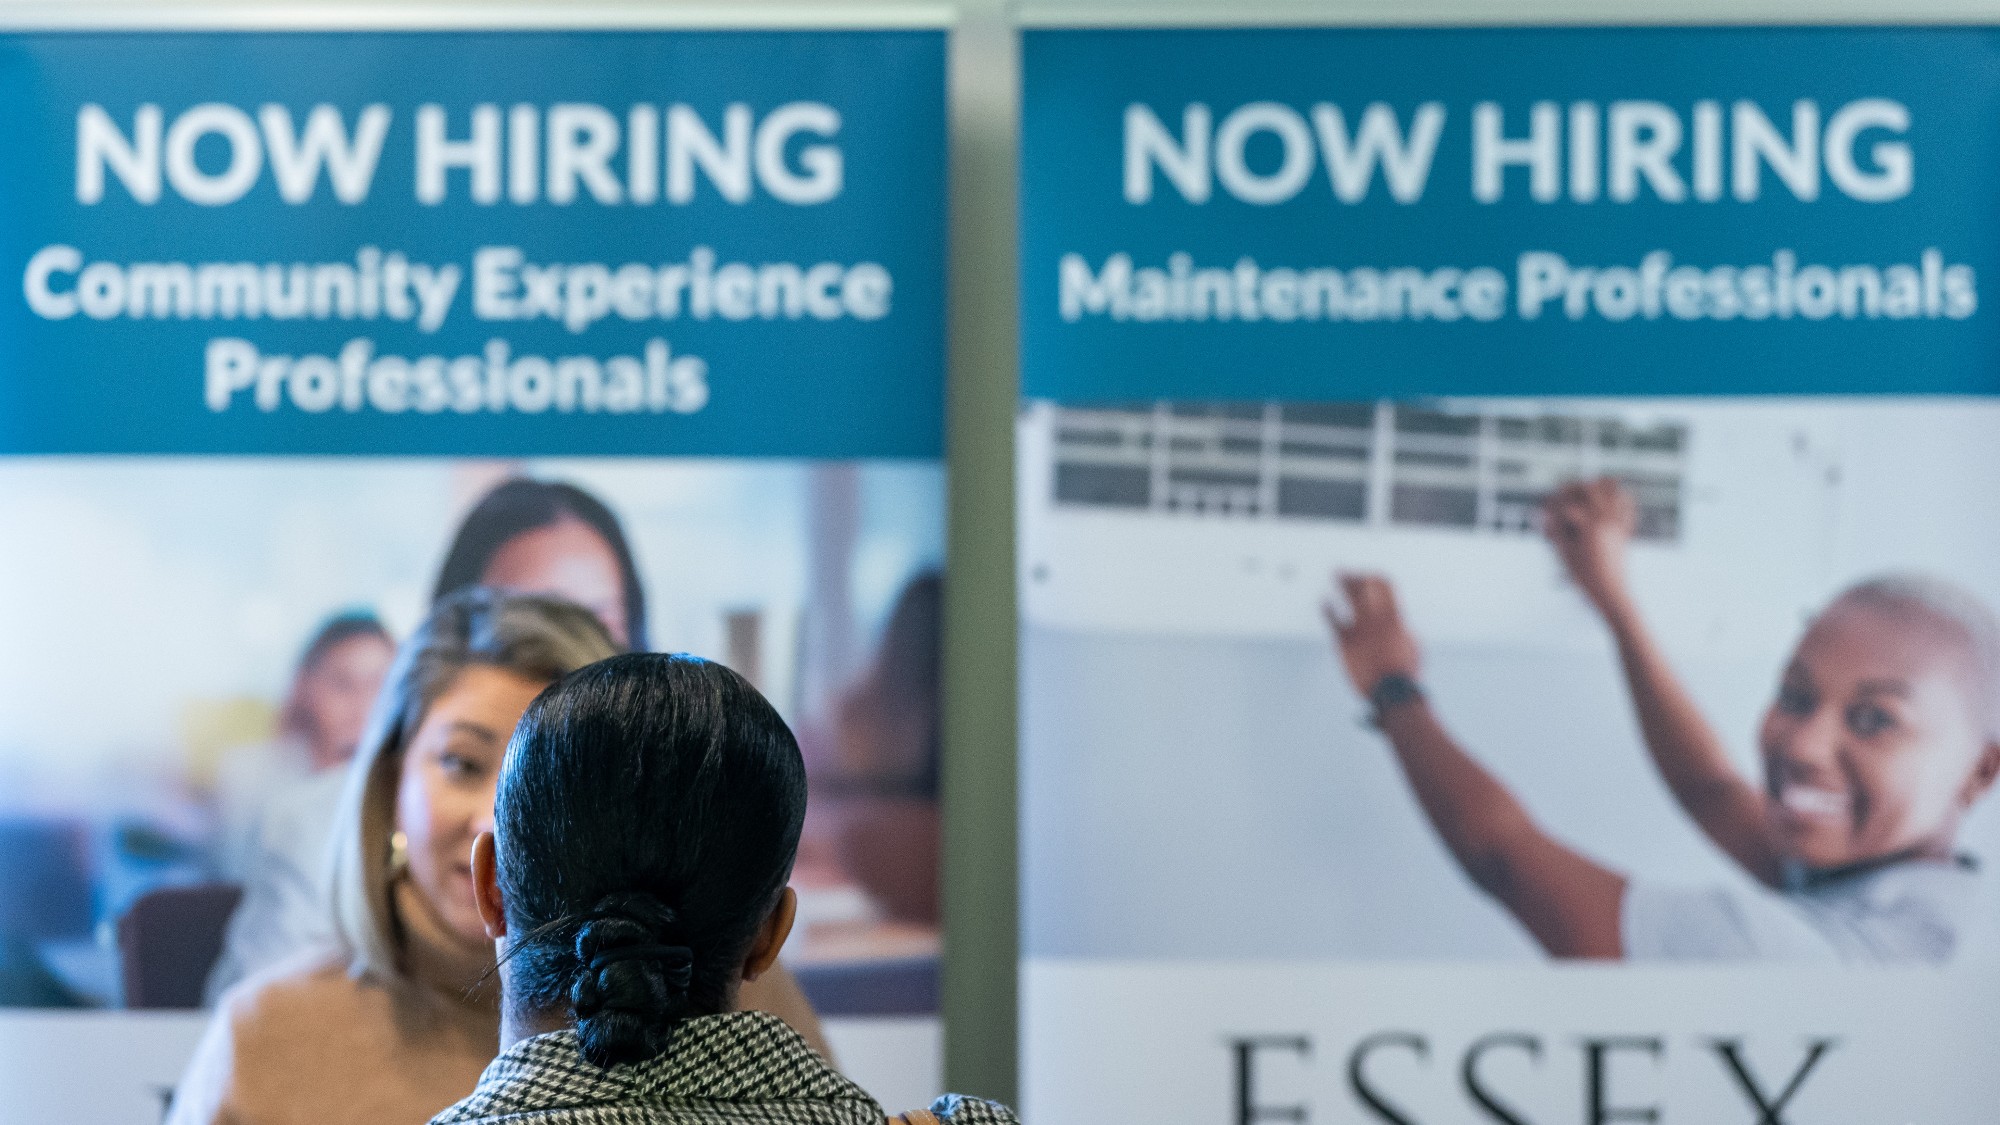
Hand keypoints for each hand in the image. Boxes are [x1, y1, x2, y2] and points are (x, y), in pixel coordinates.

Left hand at [1324, 573, 1420, 696]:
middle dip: (1356, 575)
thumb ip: (1406, 631)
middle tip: (1346, 572)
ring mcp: (1360, 627)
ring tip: (1337, 574)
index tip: (1370, 576)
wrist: (1391, 690)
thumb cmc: (1405, 672)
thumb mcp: (1414, 647)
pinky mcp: (1345, 641)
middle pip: (1365, 585)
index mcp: (1395, 616)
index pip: (1386, 585)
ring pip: (1350, 595)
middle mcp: (1377, 617)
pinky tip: (1324, 602)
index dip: (1376, 577)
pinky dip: (1328, 608)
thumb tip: (1402, 626)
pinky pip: (1333, 619)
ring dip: (1343, 581)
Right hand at [1543, 478, 1637, 615]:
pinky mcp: (1625, 532)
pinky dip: (1622, 498)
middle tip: (1564, 490)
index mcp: (1590, 526)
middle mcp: (1606, 521)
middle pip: (1592, 488)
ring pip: (1614, 492)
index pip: (1569, 503)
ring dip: (1600, 486)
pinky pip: (1628, 508)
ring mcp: (1618, 524)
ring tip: (1588, 487)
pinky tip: (1614, 497)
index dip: (1553, 503)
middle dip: (1575, 486)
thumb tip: (1540, 515)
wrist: (1612, 593)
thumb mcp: (1565, 555)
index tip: (1545, 508)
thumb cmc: (1586, 578)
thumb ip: (1553, 531)